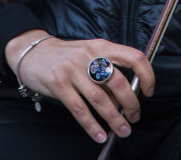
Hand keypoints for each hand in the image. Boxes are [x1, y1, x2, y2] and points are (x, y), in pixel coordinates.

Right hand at [6, 30, 154, 143]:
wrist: (31, 51)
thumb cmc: (64, 56)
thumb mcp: (88, 54)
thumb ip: (105, 71)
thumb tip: (125, 98)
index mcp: (100, 46)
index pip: (133, 57)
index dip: (146, 75)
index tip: (149, 92)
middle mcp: (88, 55)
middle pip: (119, 83)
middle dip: (131, 105)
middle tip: (134, 118)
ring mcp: (72, 69)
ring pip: (100, 99)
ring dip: (115, 119)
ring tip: (123, 131)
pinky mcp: (58, 84)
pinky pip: (79, 109)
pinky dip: (92, 125)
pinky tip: (99, 135)